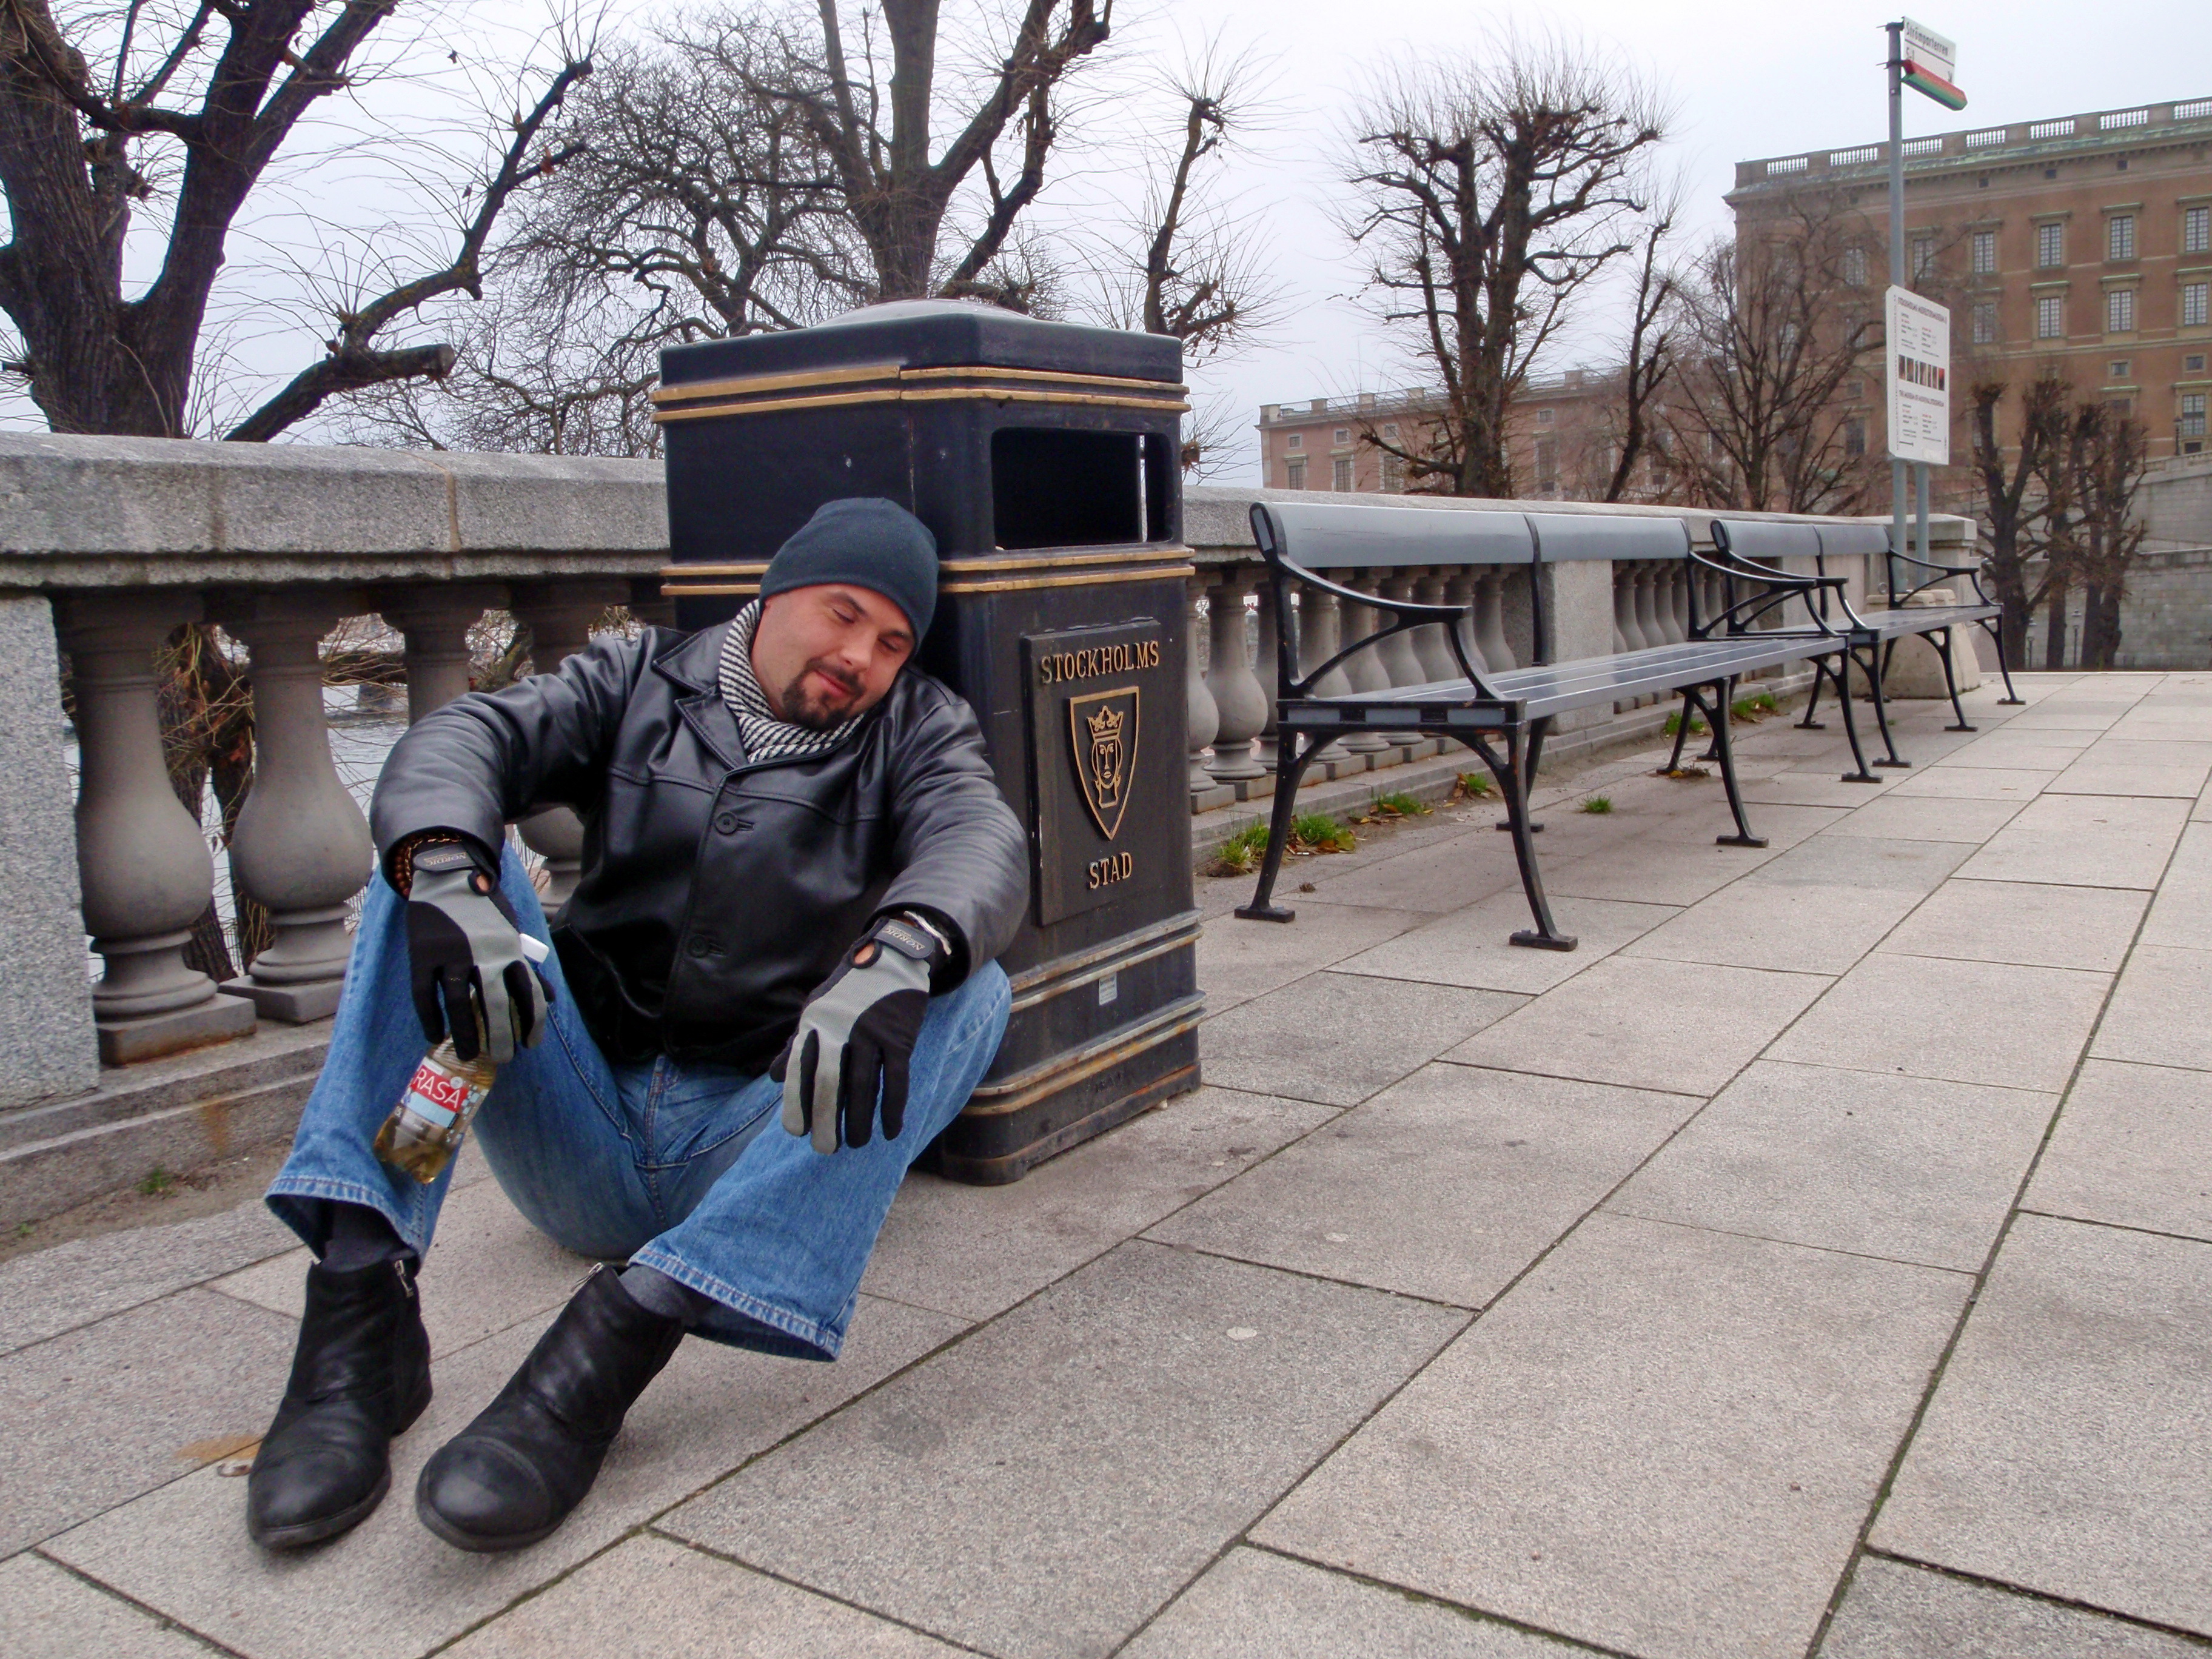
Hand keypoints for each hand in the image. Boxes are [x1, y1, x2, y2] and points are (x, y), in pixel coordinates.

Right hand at [403, 839, 548, 1064]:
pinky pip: (425, 994)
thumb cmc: (484, 910)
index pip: (528, 993)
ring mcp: (450, 954)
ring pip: (458, 1004)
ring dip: (465, 1034)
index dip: (532, 1021)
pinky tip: (435, 1036)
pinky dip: (429, 1018)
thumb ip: (528, 967)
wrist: (447, 875)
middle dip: (501, 1037)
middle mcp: (483, 954)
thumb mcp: (512, 933)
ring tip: (470, 1055)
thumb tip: (551, 1000)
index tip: (532, 1045)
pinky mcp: (422, 954)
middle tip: (504, 1059)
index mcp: (509, 949)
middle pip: (495, 1004)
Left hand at [772, 914, 944, 1152]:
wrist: (891, 960)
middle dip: (826, 1120)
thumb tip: (773, 1079)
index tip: (796, 1131)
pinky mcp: (900, 1039)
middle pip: (831, 1083)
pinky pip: (896, 1080)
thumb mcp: (815, 1010)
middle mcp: (840, 1029)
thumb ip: (796, 1045)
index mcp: (815, 1023)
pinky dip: (893, 1108)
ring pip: (864, 1086)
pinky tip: (890, 1131)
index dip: (797, 1102)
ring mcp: (872, 1034)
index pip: (801, 1069)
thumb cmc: (849, 991)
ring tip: (856, 1144)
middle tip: (825, 1149)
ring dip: (860, 1120)